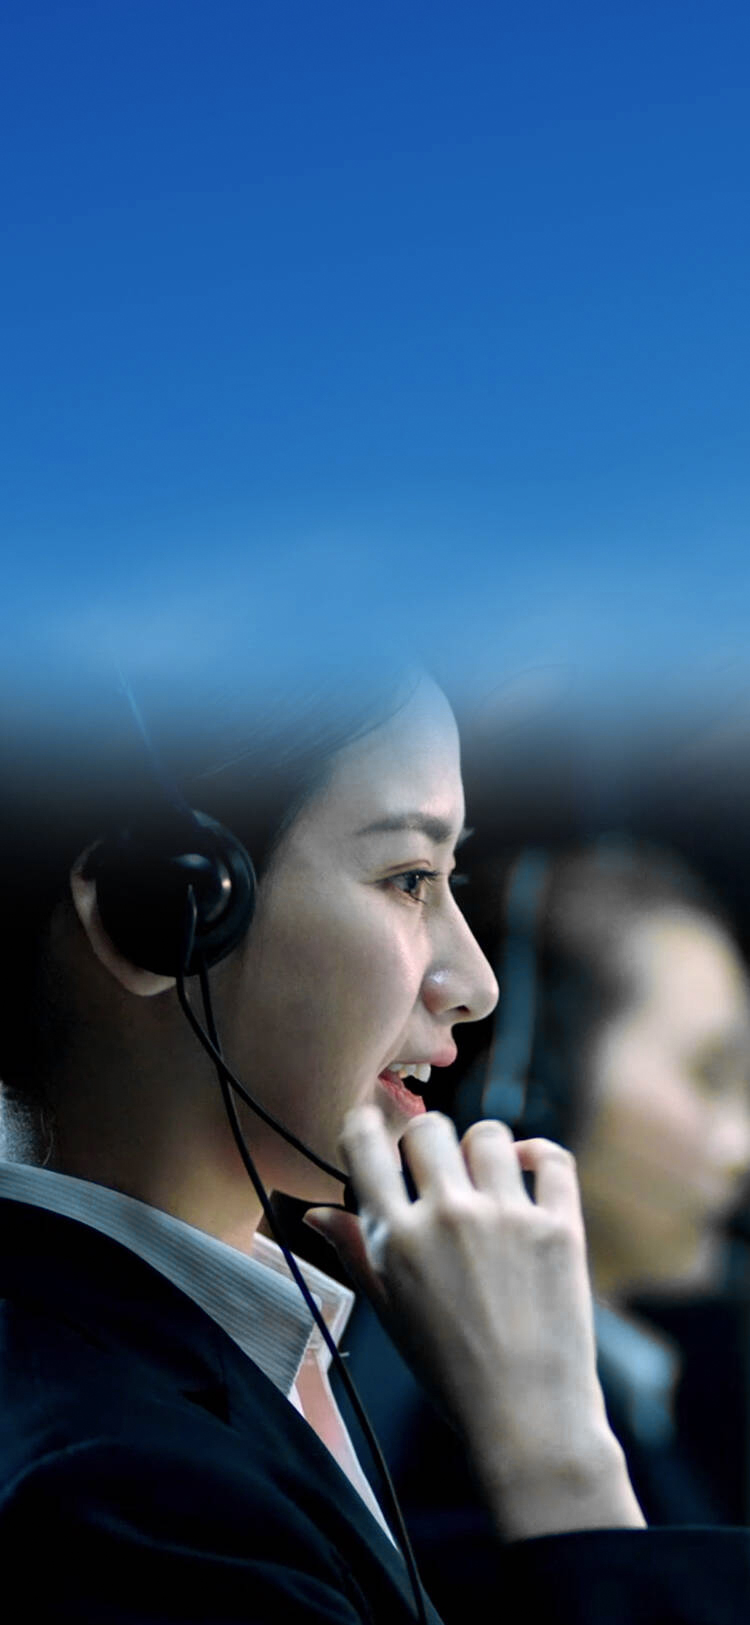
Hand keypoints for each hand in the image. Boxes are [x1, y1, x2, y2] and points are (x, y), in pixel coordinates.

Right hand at [305, 1106, 643, 1539]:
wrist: (527, 1417)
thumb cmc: (449, 1371)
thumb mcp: (389, 1313)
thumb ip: (354, 1252)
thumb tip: (315, 1213)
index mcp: (398, 1238)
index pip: (366, 1146)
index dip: (363, 1127)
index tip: (372, 1130)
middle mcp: (450, 1216)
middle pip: (428, 1129)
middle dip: (425, 1141)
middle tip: (433, 1168)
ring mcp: (508, 1217)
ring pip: (489, 1134)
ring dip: (482, 1150)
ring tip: (484, 1180)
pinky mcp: (559, 1226)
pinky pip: (551, 1157)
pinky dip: (539, 1155)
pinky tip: (526, 1172)